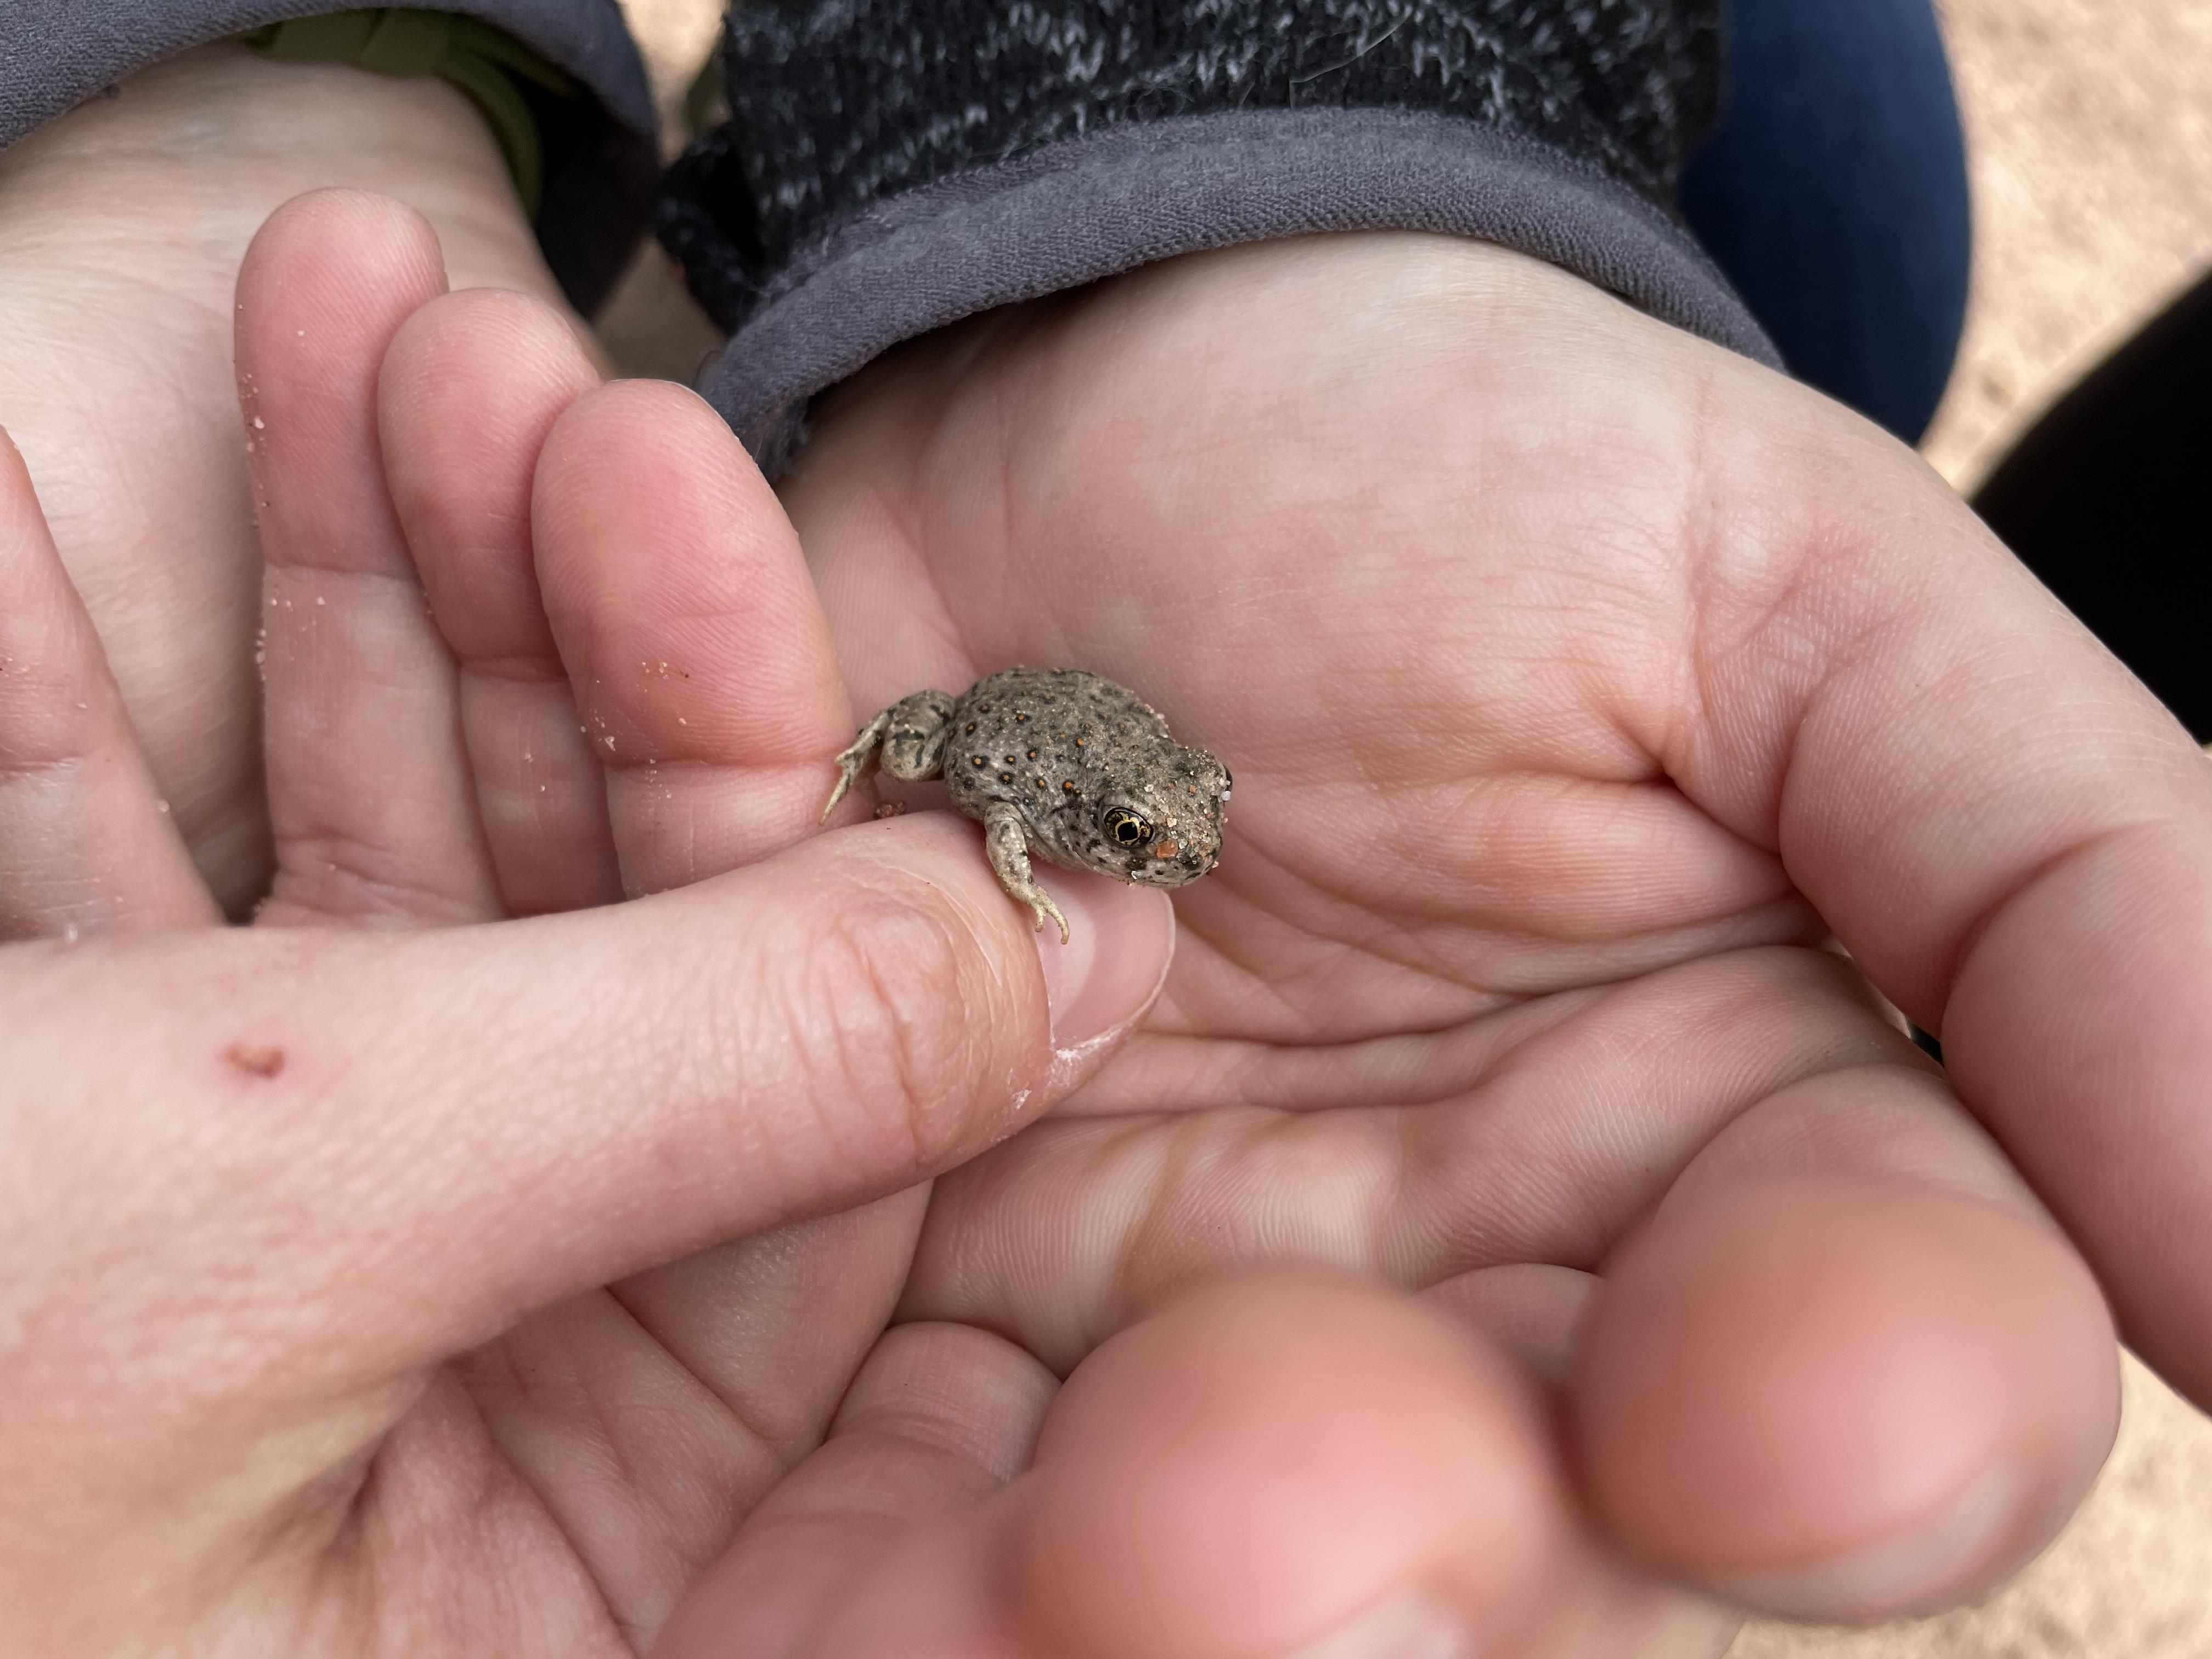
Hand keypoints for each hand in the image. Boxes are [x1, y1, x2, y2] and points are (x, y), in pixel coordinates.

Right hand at [0, 193, 1178, 1654]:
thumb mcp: (283, 1200)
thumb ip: (734, 1070)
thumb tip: (1086, 933)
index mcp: (564, 1562)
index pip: (795, 1118)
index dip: (754, 772)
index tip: (680, 481)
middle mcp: (449, 1451)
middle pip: (605, 977)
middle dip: (521, 624)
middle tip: (477, 341)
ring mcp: (275, 1307)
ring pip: (392, 909)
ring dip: (342, 596)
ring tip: (325, 317)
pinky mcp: (106, 1185)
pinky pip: (153, 931)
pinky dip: (89, 720)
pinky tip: (55, 510)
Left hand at [753, 233, 2211, 1646]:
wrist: (1111, 385)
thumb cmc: (1483, 472)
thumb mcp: (1801, 612)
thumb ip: (2063, 895)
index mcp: (1700, 1200)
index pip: (1836, 1394)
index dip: (1832, 1427)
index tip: (1776, 1422)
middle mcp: (1417, 1326)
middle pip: (1452, 1548)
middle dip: (1370, 1560)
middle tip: (1249, 1530)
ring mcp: (1089, 1328)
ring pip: (1081, 1545)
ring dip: (1045, 1563)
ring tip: (1073, 1505)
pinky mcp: (811, 1236)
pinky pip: (746, 1272)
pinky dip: (736, 1143)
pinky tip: (768, 994)